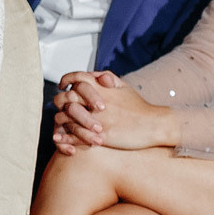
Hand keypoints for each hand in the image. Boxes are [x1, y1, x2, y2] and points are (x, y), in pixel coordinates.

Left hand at [52, 70, 178, 152]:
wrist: (155, 125)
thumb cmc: (139, 107)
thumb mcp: (125, 88)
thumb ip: (108, 79)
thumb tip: (96, 76)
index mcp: (102, 89)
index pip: (76, 78)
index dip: (66, 79)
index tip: (62, 85)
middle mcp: (97, 102)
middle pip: (66, 98)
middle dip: (61, 103)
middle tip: (62, 107)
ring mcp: (97, 119)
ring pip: (66, 118)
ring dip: (61, 121)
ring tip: (61, 125)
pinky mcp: (100, 135)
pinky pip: (75, 137)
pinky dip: (64, 138)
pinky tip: (59, 138)